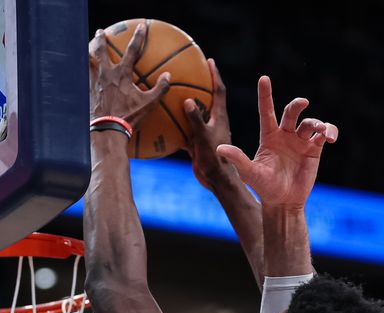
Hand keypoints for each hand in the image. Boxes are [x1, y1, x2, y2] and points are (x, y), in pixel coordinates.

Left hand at [89, 25, 169, 126]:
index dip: (138, 37)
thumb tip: (168, 76)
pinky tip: (81, 75)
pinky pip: (83, 79)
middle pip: (101, 51)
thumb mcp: (148, 104)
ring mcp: (94, 83)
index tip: (141, 26)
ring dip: (87, 54)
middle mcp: (106, 75)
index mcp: (122, 75)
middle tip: (101, 32)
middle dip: (101, 40)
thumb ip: (160, 89)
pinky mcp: (87, 93)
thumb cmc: (129, 117)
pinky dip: (82, 74)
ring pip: (88, 63)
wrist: (107, 130)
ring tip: (86, 50)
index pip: (132, 51)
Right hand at [183, 59, 232, 189]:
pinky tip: (163, 124)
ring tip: (174, 94)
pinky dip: (176, 126)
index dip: (214, 75)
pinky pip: (186, 131)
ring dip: (187, 105)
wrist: (216, 180)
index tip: (209, 60)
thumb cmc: (214, 158)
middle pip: (207, 99)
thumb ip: (196, 120)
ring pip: (195, 115)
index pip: (219, 90)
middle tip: (191, 72)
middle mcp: (214, 122)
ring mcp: (206, 133)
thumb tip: (188, 100)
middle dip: (201, 85)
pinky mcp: (198, 143)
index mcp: (220, 117)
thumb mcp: (204, 137)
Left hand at [217, 76, 337, 208]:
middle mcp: (285, 135)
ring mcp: (300, 141)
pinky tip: (330, 137)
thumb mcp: (249, 173)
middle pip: (291, 112)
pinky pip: (324, 133)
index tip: (264, 78)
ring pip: (310, 122)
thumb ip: (237, 158)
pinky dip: (330, 131)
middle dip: (297, 105)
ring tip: (321, 132)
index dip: (265, 95)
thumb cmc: (264, 187)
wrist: (283, 202)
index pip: (266, 111)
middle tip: (303, 102)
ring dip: (316, 123)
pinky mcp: (314, 149)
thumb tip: (219, 147)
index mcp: (268, 136)